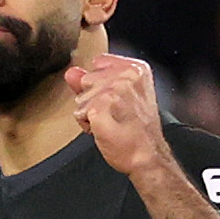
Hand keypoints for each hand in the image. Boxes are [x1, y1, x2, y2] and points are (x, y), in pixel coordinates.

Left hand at [64, 55, 168, 177]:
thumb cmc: (138, 130)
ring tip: (111, 122)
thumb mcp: (120, 97)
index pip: (99, 63)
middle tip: (115, 113)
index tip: (116, 100)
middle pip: (87, 79)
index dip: (101, 84)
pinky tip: (104, 129)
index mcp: (136, 68)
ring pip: (81, 97)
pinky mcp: (101, 106)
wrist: (147, 155)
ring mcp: (113, 90)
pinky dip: (87, 125)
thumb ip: (94, 80)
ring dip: (90, 113)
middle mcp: (126, 75)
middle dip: (93, 98)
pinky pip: (79, 113)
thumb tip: (72, 72)